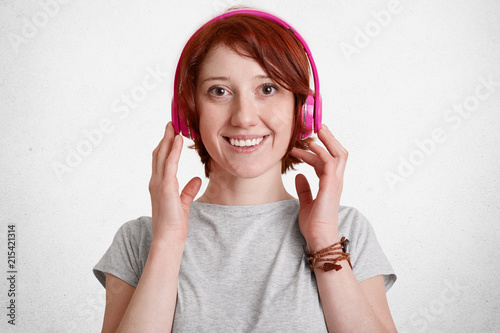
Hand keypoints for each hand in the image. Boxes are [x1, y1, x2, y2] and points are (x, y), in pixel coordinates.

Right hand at [149, 122, 201, 242]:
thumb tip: (196, 180)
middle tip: (171, 123)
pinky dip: (173, 150)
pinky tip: (178, 140)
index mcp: (159, 186)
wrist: (168, 238)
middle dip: (165, 138)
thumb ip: (188, 191)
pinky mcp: (165, 187)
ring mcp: (158, 184)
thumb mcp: (183, 204)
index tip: (171, 134)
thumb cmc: (174, 225)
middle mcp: (156, 182)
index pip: (161, 161)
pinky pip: (169, 164)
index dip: (165, 146)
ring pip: (162, 156)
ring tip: (173, 126)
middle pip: (159, 154)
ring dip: (167, 139)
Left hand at [289, 124, 347, 250]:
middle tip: (318, 126)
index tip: (302, 144)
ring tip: (317, 129)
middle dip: (329, 139)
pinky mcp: (331, 186)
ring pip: (338, 154)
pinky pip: (330, 163)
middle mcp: (335, 181)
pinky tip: (311, 146)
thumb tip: (298, 176)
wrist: (319, 238)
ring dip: (328, 140)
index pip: (326, 161)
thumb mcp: (305, 203)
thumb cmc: (314, 224)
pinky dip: (322, 152)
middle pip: (338, 153)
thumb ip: (303, 189)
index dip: (316, 151)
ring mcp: (335, 183)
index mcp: (330, 185)